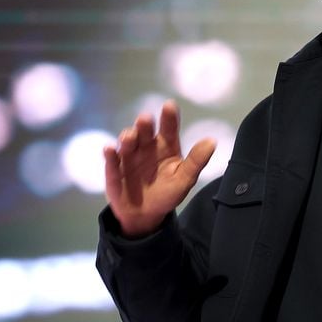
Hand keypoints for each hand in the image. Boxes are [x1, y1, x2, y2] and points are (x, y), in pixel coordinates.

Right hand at [103, 100, 215, 237]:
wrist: (145, 215)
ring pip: (127, 141)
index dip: (169, 117)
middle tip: (146, 120)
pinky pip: (111, 159)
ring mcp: (129, 156)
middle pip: (145, 131)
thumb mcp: (184, 179)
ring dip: (127, 137)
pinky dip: (109, 153)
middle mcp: (147, 147)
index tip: (169, 106)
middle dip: (144, 124)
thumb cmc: (166, 193)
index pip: (168, 128)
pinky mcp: (114, 169)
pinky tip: (110, 149)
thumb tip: (212, 141)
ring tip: (130, 137)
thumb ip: (196, 161)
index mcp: (166, 147)